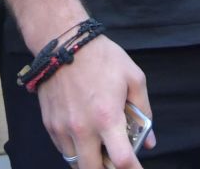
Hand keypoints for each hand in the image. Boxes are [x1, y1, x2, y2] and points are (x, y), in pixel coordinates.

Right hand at [35, 37, 152, 168]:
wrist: (63, 43)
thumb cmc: (101, 57)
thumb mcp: (133, 77)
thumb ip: (143, 111)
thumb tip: (149, 140)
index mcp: (107, 118)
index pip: (121, 160)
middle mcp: (83, 129)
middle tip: (115, 160)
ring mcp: (63, 128)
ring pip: (76, 164)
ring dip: (90, 161)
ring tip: (99, 148)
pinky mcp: (50, 124)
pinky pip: (63, 150)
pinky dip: (76, 151)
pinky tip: (84, 137)